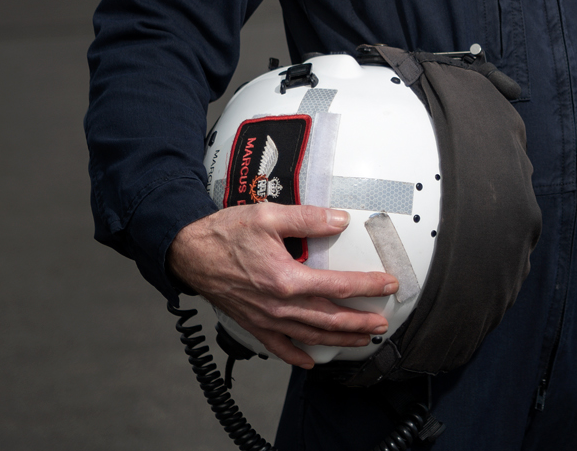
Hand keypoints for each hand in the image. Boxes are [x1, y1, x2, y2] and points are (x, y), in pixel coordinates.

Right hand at [168, 204, 398, 367]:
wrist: (189, 253)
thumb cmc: (225, 234)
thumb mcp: (268, 216)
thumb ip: (307, 218)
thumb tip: (339, 220)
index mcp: (286, 278)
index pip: (337, 285)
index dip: (367, 286)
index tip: (388, 284)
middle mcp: (278, 305)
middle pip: (329, 319)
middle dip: (359, 323)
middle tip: (381, 323)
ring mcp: (266, 319)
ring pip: (310, 336)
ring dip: (338, 340)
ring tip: (360, 340)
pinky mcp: (253, 324)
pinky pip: (279, 347)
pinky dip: (297, 356)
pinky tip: (311, 361)